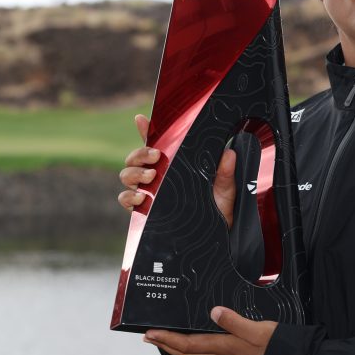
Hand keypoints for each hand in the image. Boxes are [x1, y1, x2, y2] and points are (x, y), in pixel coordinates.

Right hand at [118, 114, 237, 226]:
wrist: (216, 235)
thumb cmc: (219, 208)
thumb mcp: (225, 188)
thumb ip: (225, 172)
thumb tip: (229, 153)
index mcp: (174, 164)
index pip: (155, 143)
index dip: (146, 129)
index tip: (141, 120)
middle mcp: (158, 176)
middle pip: (135, 158)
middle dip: (140, 154)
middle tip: (156, 157)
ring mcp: (149, 192)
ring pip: (127, 175)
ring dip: (134, 173)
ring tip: (150, 178)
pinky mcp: (145, 211)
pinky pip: (125, 200)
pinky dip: (128, 197)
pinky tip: (141, 198)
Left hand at [144, 306, 277, 354]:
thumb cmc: (274, 344)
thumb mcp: (256, 328)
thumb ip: (234, 321)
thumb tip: (213, 311)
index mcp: (223, 346)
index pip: (187, 344)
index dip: (167, 339)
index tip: (151, 333)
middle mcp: (221, 353)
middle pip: (185, 352)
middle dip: (165, 344)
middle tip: (149, 337)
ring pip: (194, 353)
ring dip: (175, 346)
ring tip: (164, 339)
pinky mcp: (233, 353)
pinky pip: (205, 351)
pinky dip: (192, 346)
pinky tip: (194, 339)